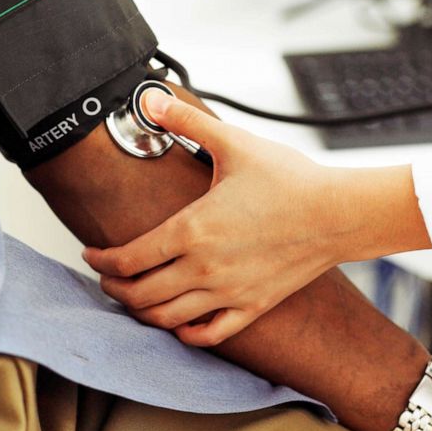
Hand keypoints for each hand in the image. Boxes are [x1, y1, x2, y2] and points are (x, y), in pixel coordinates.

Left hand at [84, 90, 341, 345]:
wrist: (339, 214)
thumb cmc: (290, 180)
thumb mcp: (233, 143)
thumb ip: (187, 121)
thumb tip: (152, 96)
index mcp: (192, 230)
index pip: (129, 258)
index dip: (101, 259)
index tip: (92, 253)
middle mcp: (204, 269)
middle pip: (139, 294)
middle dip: (114, 287)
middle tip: (107, 277)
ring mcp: (228, 293)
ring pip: (167, 319)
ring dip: (142, 312)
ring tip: (134, 297)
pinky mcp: (252, 307)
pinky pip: (210, 334)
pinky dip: (186, 334)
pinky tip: (179, 323)